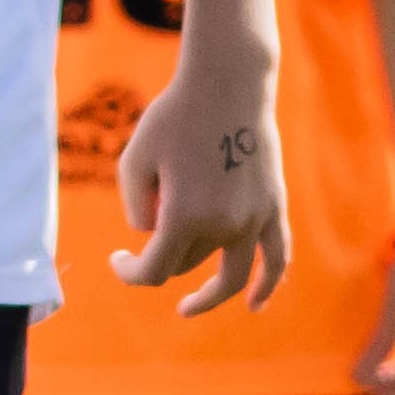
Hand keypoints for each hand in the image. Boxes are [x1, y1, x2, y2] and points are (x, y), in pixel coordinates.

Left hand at [114, 56, 288, 312]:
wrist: (227, 85)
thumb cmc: (172, 118)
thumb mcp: (134, 161)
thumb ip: (136, 207)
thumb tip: (152, 235)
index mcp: (184, 217)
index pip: (153, 270)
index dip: (129, 273)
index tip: (116, 259)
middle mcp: (224, 224)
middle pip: (185, 264)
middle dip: (159, 258)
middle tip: (139, 245)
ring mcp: (255, 217)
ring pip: (233, 274)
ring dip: (211, 296)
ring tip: (187, 308)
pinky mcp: (274, 205)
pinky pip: (278, 256)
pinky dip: (269, 283)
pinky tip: (256, 306)